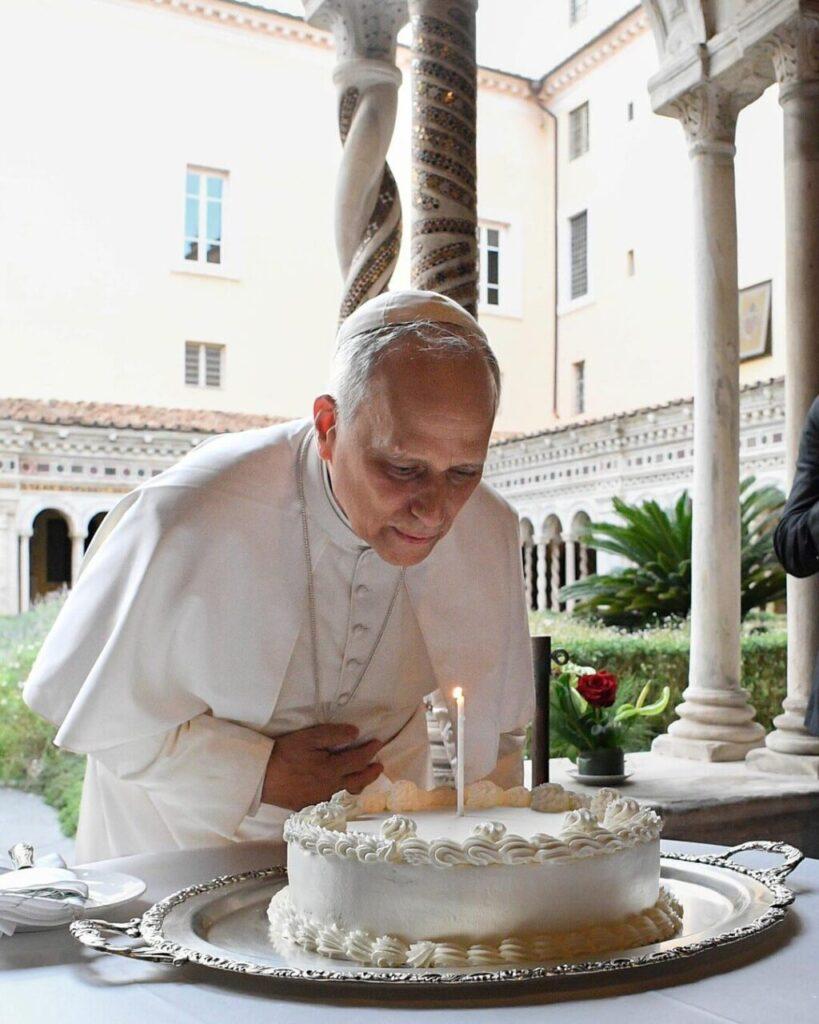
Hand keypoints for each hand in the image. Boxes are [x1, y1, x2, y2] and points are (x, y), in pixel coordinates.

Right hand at [260, 724, 382, 810]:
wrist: (261, 778)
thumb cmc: (284, 754)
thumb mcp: (309, 737)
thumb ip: (333, 734)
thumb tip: (355, 733)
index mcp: (332, 769)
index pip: (359, 759)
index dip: (371, 750)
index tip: (378, 743)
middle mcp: (331, 787)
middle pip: (358, 781)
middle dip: (372, 773)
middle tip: (379, 766)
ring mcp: (321, 799)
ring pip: (348, 794)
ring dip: (360, 785)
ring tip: (365, 779)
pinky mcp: (310, 806)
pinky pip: (334, 802)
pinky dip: (344, 795)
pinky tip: (342, 791)